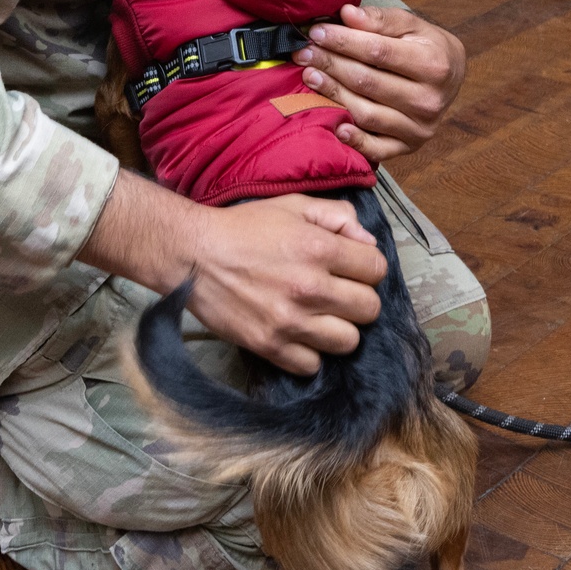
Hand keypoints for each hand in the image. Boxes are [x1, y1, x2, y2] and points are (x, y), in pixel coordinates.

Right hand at [80, 174, 386, 374]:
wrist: (194, 254)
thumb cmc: (243, 227)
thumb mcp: (292, 205)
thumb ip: (337, 215)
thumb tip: (368, 243)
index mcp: (319, 248)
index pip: (377, 270)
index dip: (366, 268)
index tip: (349, 268)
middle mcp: (310, 287)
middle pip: (369, 309)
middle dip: (358, 299)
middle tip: (336, 292)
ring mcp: (290, 321)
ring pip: (348, 342)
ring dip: (338, 329)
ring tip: (318, 315)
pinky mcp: (269, 345)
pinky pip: (312, 365)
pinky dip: (308, 353)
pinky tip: (297, 333)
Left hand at [293, 3, 464, 164]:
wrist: (451, 77)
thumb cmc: (425, 46)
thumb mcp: (411, 25)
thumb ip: (380, 19)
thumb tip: (347, 14)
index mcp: (433, 65)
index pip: (378, 52)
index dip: (343, 41)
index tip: (316, 32)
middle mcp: (429, 101)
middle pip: (367, 82)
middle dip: (331, 64)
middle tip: (303, 52)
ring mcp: (420, 128)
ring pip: (366, 113)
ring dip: (332, 93)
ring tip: (309, 75)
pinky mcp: (409, 147)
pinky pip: (377, 149)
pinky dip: (354, 140)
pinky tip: (334, 125)